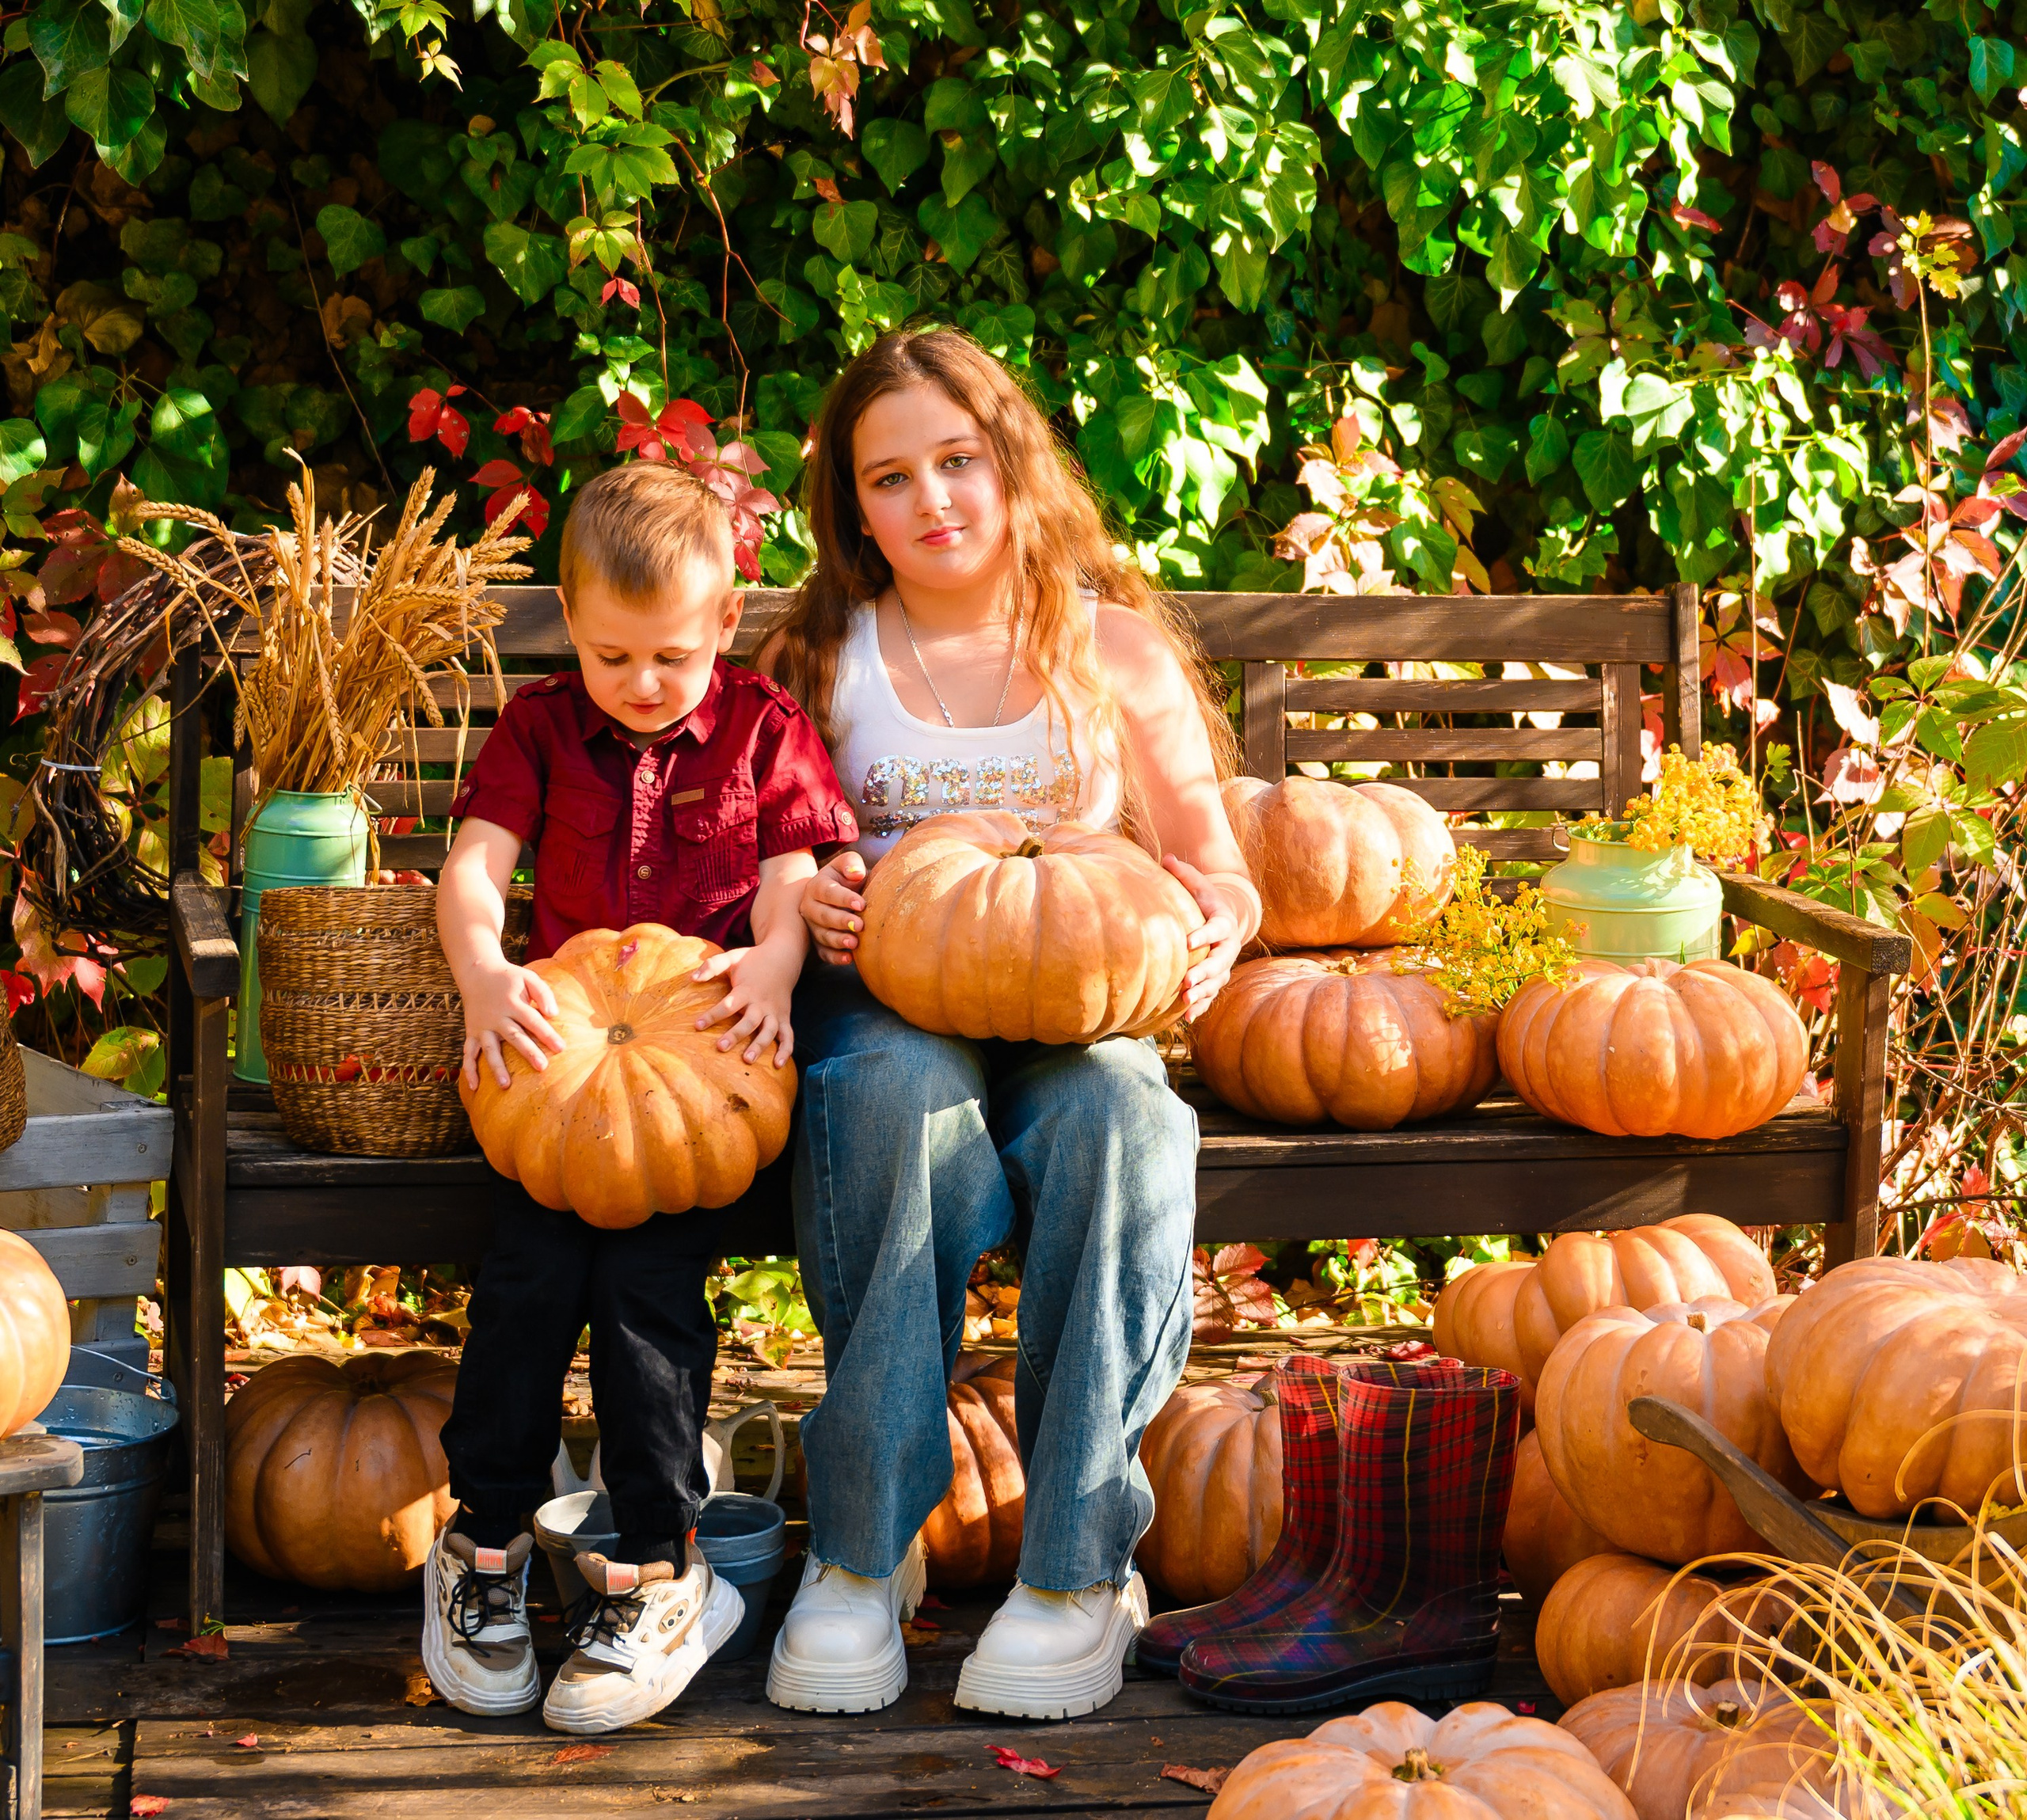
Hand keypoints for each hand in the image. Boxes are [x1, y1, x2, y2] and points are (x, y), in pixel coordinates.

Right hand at [461, 961, 564, 1091]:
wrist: (477, 973)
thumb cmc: (509, 979)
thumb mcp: (528, 978)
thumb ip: (543, 993)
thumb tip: (554, 1013)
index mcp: (512, 1003)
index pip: (532, 1020)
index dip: (547, 1034)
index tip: (561, 1048)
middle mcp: (496, 1017)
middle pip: (514, 1037)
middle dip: (528, 1052)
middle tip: (542, 1067)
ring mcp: (482, 1027)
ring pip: (490, 1050)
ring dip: (497, 1067)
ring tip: (506, 1085)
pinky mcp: (472, 1033)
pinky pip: (468, 1053)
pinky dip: (469, 1070)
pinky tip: (474, 1087)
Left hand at [693, 939, 801, 1065]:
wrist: (783, 957)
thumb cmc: (752, 960)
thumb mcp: (732, 957)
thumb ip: (712, 966)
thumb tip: (691, 978)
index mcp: (747, 989)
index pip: (729, 1004)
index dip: (713, 1015)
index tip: (697, 1025)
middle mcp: (762, 1003)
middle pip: (749, 1021)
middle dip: (736, 1034)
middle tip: (720, 1047)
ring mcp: (775, 1012)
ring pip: (769, 1031)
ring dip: (760, 1045)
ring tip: (747, 1060)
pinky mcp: (785, 1018)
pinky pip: (788, 1036)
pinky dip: (786, 1050)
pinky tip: (778, 1065)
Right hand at [800, 849, 868, 964]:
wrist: (839, 894)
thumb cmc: (846, 878)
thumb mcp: (847, 865)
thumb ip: (851, 863)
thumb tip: (856, 873)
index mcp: (816, 886)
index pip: (827, 892)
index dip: (844, 898)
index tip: (862, 904)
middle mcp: (810, 907)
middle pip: (823, 915)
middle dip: (841, 921)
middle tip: (860, 925)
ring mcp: (812, 927)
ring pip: (822, 935)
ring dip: (838, 940)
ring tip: (854, 943)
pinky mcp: (818, 943)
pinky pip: (823, 953)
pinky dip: (835, 958)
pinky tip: (849, 959)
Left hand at [1164, 855, 1254, 1021]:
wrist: (1222, 922)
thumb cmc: (1205, 901)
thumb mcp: (1198, 885)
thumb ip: (1184, 874)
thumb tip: (1165, 858)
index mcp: (1224, 923)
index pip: (1217, 929)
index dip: (1204, 935)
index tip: (1188, 942)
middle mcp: (1228, 948)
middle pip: (1219, 962)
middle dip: (1204, 972)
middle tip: (1187, 980)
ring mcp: (1223, 966)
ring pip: (1216, 982)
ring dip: (1202, 993)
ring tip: (1185, 1000)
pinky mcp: (1215, 980)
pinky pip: (1210, 996)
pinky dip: (1200, 1007)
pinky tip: (1186, 1018)